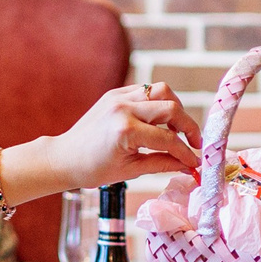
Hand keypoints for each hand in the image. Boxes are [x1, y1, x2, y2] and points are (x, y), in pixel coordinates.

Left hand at [45, 82, 199, 188]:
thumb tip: (189, 165)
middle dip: (188, 126)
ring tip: (177, 128)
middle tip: (194, 143)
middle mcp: (123, 108)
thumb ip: (163, 164)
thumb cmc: (94, 169)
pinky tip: (159, 120)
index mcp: (126, 131)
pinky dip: (158, 102)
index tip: (195, 162)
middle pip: (171, 107)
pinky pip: (146, 90)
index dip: (186, 152)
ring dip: (175, 108)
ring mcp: (118, 97)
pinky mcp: (115, 93)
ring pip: (161, 90)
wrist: (65, 157)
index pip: (168, 139)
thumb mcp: (131, 170)